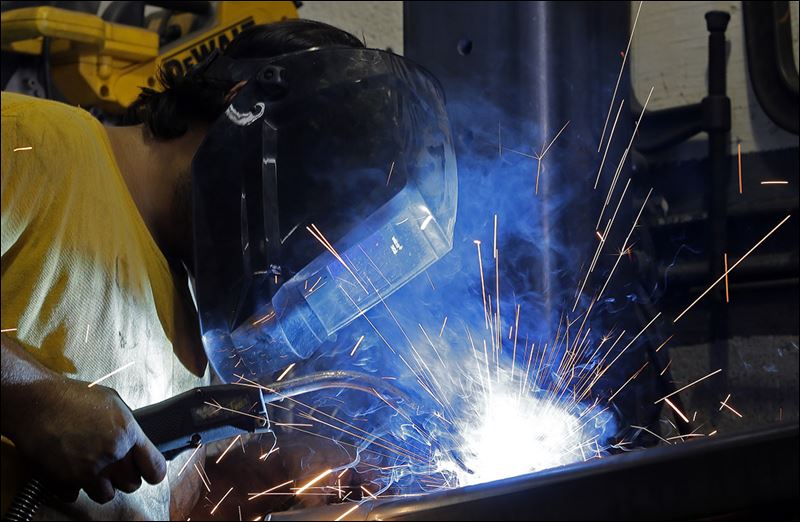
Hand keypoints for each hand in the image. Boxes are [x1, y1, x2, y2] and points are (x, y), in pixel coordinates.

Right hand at [10, 375, 166, 503]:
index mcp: (127, 434)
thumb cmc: (72, 397)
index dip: (153, 471)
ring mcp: (86, 471)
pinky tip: (72, 470)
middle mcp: (110, 455)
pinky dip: (75, 487)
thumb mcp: (112, 402)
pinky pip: (76, 495)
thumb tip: (136, 440)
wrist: (36, 403)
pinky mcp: (63, 481)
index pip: (155, 468)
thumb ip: (128, 425)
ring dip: (102, 485)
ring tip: (94, 469)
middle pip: (131, 485)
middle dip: (126, 477)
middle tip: (117, 466)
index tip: (149, 470)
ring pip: (106, 495)